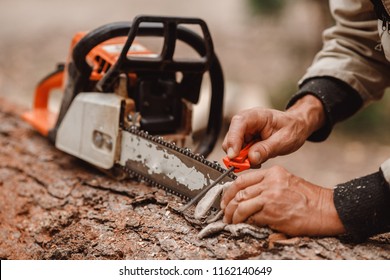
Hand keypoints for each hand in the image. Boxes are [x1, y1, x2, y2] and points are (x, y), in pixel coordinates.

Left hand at [221, 166, 345, 235]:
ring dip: (233, 215)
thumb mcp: (286, 182)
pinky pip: (251, 216)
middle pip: (239, 191)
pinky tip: (244, 224)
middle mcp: (270, 182)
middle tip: (225, 212)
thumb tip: (246, 196)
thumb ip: (266, 185)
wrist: (327, 209)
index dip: (230, 190)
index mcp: (273, 173)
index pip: (243, 178)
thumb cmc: (308, 199)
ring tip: (231, 221)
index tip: (226, 199)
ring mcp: (271, 196)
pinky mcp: (273, 211)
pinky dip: (245, 221)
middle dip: (228, 204)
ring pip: (241, 204)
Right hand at [222, 94, 324, 165]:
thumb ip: (266, 149)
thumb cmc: (292, 128)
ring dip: (242, 158)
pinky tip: (257, 158)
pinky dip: (245, 159)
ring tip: (258, 159)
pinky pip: (238, 152)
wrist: (296, 127)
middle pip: (231, 138)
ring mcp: (244, 131)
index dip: (233, 140)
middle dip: (237, 154)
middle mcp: (246, 121)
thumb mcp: (283, 141)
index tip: (234, 156)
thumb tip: (251, 158)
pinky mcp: (244, 140)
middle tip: (250, 164)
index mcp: (256, 115)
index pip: (238, 123)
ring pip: (232, 147)